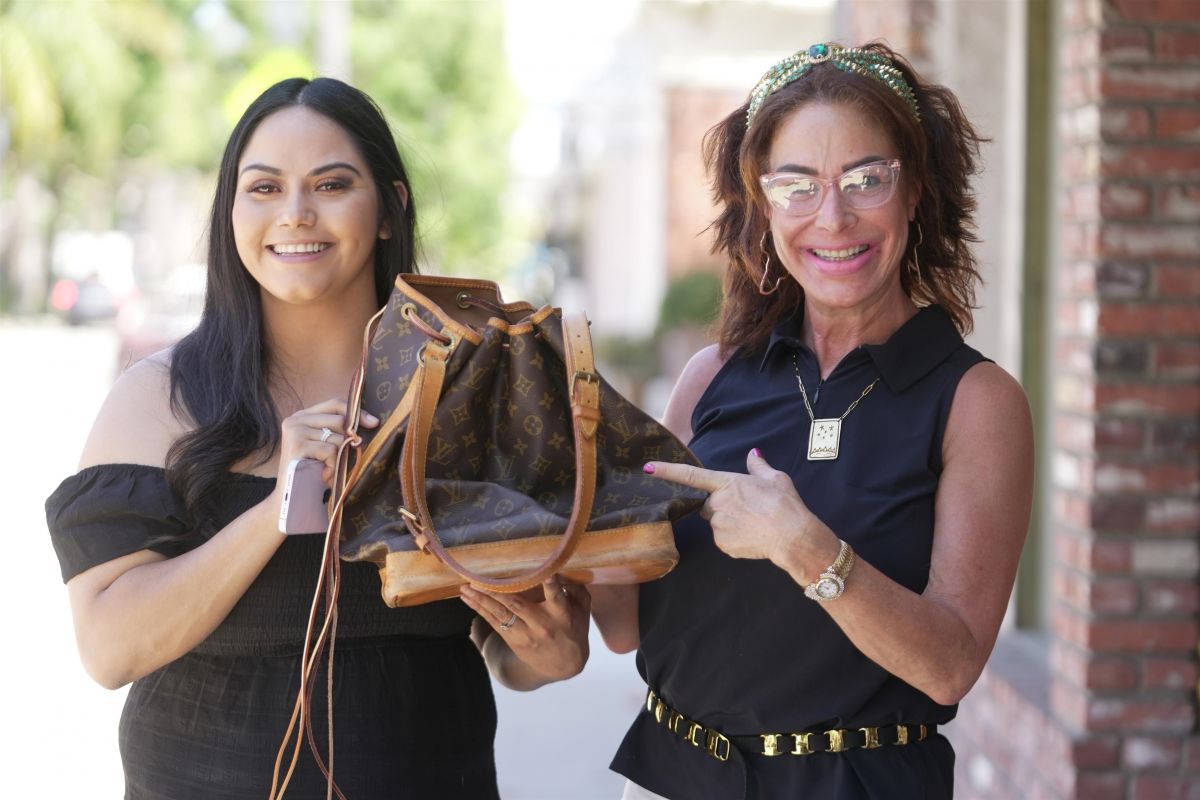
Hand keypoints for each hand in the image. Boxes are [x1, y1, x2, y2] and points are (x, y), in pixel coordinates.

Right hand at [273, 399, 378, 486]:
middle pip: (339, 420)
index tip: (374, 423)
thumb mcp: (326, 448)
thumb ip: (339, 431)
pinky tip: (324, 474)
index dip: (357, 412)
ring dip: (339, 459)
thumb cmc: (313, 473)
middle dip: (348, 441)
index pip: (335, 404)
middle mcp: (296, 420)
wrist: (290, 499)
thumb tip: (373, 421)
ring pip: (337, 438)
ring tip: (328, 471)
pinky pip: (330, 450)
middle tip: (345, 458)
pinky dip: (333, 465)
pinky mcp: (296, 445)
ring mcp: (295, 431)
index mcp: (303, 416)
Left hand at [461, 577, 591, 684]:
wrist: (562, 665)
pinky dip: (479, 610)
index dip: (551, 585)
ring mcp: (525, 634)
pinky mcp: (513, 640)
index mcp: (561, 614)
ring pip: (500, 615)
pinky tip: (468, 599)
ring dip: (480, 600)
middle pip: (517, 605)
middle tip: (478, 578)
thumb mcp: (582, 611)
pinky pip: (494, 623)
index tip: (546, 572)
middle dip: (496, 591)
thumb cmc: (574, 629)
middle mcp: (541, 624)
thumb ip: (576, 589)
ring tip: (465, 588)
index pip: (556, 597)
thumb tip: (563, 567)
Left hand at [644, 449, 836, 578]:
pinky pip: (723, 539)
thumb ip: (758, 466)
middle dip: (721, 506)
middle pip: (708, 505)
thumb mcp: (775, 479)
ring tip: (754, 524)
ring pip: (716, 523)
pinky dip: (734, 538)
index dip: (668, 472)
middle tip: (746, 509)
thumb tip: (753, 453)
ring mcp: (718, 525)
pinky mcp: (722, 544)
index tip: (649, 468)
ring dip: (729, 523)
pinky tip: (752, 537)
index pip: (691, 476)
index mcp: (727, 483)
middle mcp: (717, 504)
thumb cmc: (785, 504)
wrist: (792, 536)